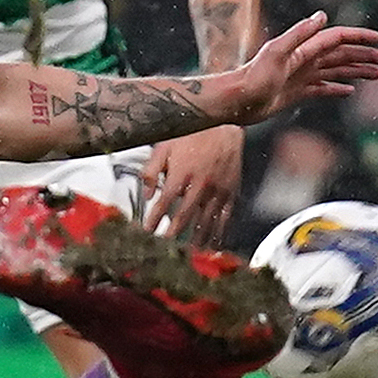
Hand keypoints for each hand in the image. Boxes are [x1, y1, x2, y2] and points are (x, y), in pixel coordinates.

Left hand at [138, 127, 241, 242]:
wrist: (224, 123)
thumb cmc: (192, 133)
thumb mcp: (164, 146)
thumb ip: (151, 170)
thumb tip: (146, 195)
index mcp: (181, 173)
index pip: (164, 203)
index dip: (154, 220)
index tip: (147, 232)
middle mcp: (200, 184)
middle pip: (185, 216)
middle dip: (174, 235)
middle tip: (166, 249)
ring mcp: (218, 189)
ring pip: (206, 220)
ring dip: (196, 239)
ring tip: (189, 253)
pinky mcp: (231, 191)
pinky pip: (225, 216)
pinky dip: (219, 232)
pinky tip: (214, 243)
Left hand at [213, 12, 377, 124]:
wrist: (236, 100)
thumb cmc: (253, 76)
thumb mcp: (277, 52)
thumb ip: (300, 34)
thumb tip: (322, 15)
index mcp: (304, 49)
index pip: (338, 39)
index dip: (360, 37)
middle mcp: (305, 60)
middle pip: (342, 54)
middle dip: (365, 56)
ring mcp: (302, 76)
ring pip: (336, 71)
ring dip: (357, 70)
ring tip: (377, 74)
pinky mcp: (296, 92)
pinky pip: (323, 89)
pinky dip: (337, 88)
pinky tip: (350, 90)